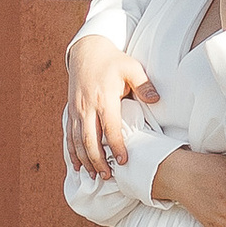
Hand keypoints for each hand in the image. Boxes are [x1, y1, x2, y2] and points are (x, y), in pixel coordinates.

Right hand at [68, 33, 157, 177]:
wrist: (86, 51)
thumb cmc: (113, 60)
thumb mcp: (131, 67)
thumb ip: (144, 84)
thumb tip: (157, 100)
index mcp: (103, 98)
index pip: (109, 128)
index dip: (116, 146)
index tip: (123, 161)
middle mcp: (86, 107)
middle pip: (90, 140)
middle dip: (98, 160)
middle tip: (109, 176)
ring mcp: (76, 110)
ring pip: (77, 141)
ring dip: (85, 160)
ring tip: (96, 175)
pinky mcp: (70, 112)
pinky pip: (69, 136)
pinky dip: (72, 153)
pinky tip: (78, 166)